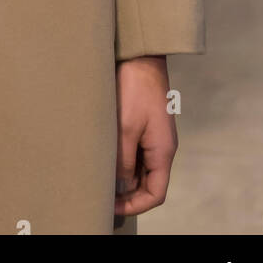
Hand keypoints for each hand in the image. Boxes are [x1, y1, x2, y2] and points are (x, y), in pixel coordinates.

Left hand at [115, 55, 177, 215]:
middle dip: (127, 194)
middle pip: (149, 183)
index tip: (112, 207)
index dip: (135, 205)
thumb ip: (123, 161)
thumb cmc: (134, 88)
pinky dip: (123, 160)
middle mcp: (162, 147)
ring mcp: (154, 135)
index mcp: (163, 151)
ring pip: (141, 168)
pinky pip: (136, 152)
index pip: (156, 193)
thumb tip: (121, 188)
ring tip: (100, 178)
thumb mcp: (125, 128)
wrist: (139, 54)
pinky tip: (105, 158)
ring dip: (124, 176)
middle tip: (101, 195)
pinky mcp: (144, 124)